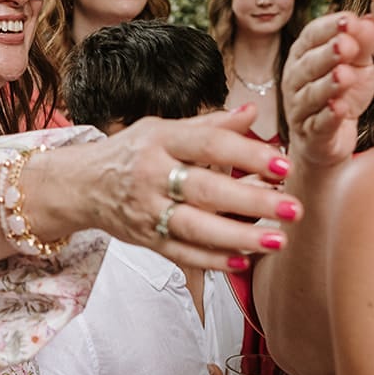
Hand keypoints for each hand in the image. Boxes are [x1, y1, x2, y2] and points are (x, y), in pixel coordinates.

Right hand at [58, 105, 301, 271]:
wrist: (81, 185)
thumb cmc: (132, 152)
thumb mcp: (164, 129)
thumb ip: (210, 125)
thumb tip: (253, 112)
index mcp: (161, 140)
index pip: (209, 145)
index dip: (248, 155)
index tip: (284, 164)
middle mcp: (152, 175)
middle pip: (207, 190)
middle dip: (253, 201)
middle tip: (293, 208)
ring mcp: (147, 211)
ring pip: (196, 228)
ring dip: (239, 237)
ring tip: (278, 240)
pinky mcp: (146, 240)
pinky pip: (182, 254)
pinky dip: (213, 261)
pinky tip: (245, 262)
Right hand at [282, 12, 373, 167]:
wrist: (328, 141)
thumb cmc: (340, 96)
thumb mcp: (357, 65)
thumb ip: (363, 43)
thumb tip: (370, 20)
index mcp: (304, 56)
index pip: (311, 36)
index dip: (329, 28)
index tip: (349, 19)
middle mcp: (295, 80)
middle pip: (309, 64)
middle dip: (328, 54)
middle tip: (347, 44)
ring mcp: (300, 109)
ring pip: (311, 94)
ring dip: (328, 84)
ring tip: (344, 75)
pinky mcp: (311, 136)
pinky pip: (318, 125)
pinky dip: (329, 117)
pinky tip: (339, 108)